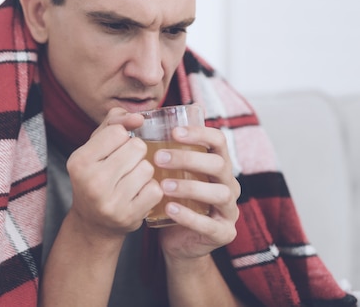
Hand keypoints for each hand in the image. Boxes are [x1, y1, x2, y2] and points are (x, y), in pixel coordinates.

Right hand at [66, 108, 162, 237]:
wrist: (93, 222)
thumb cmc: (96, 175)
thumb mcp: (95, 146)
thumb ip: (114, 122)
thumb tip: (139, 117)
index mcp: (79, 161)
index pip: (118, 132)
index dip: (121, 138)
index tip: (113, 150)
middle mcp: (92, 182)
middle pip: (137, 147)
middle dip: (135, 154)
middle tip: (123, 167)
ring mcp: (111, 202)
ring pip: (148, 168)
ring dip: (143, 172)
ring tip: (129, 180)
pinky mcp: (129, 217)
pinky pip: (156, 189)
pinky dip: (150, 190)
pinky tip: (137, 194)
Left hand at [155, 124, 240, 259]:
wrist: (177, 241)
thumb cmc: (170, 200)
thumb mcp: (168, 174)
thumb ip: (160, 151)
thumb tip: (133, 121)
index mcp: (217, 165)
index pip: (218, 141)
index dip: (200, 133)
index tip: (173, 132)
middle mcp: (229, 184)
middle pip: (219, 164)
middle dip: (188, 159)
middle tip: (158, 158)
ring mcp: (229, 210)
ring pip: (219, 193)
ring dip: (190, 187)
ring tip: (163, 185)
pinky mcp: (224, 233)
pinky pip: (211, 224)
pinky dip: (189, 216)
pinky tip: (169, 209)